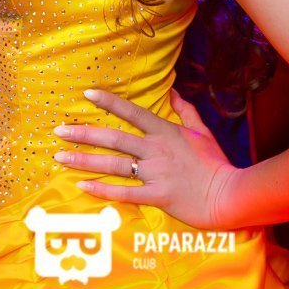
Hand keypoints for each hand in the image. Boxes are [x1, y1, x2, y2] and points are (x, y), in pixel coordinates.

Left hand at [53, 88, 239, 229]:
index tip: (87, 95)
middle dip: (84, 134)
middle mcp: (156, 150)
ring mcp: (156, 173)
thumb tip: (172, 92)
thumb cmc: (215, 163)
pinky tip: (82, 187)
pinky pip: (125, 193)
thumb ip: (185, 111)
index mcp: (165, 132)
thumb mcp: (202, 131)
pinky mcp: (157, 196)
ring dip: (85, 161)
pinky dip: (103, 190)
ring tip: (60, 157)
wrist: (228, 193)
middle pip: (114, 138)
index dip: (109, 102)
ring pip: (114, 165)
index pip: (132, 112)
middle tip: (59, 131)